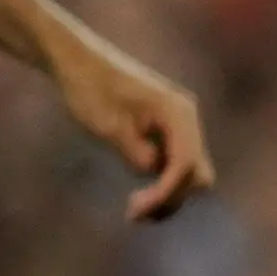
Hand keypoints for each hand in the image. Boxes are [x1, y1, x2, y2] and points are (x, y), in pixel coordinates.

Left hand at [48, 34, 213, 221]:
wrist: (78, 62)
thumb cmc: (90, 88)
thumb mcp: (108, 124)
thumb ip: (135, 151)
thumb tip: (152, 171)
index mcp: (178, 113)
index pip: (185, 164)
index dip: (166, 192)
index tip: (136, 209)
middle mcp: (186, 120)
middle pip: (197, 174)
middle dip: (172, 197)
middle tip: (134, 213)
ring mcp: (178, 128)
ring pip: (188, 174)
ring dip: (167, 196)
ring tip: (133, 210)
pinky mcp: (166, 134)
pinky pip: (174, 167)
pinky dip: (161, 185)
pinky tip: (137, 195)